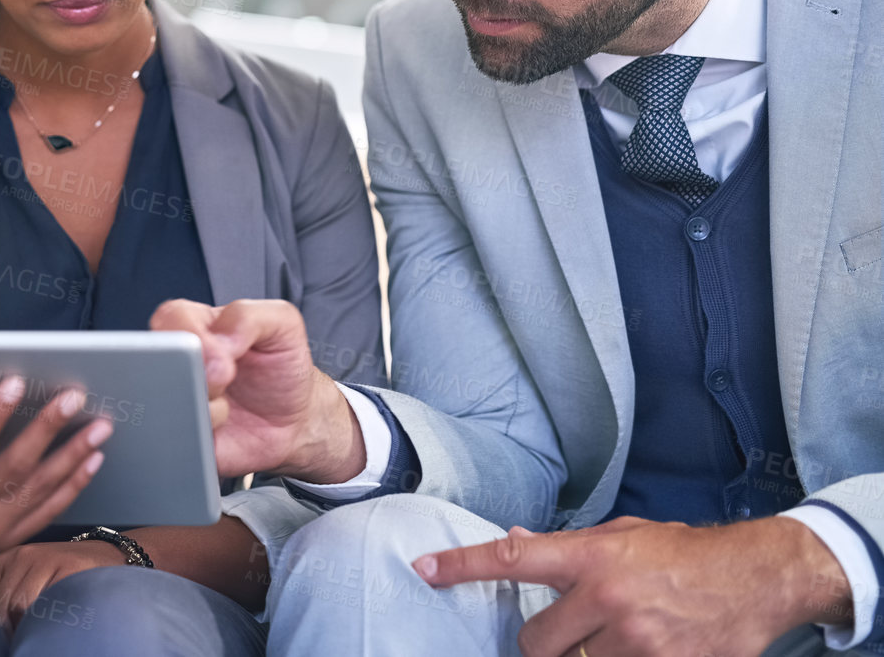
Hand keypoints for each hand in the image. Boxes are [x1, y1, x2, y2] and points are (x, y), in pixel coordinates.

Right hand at [0, 375, 113, 579]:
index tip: (14, 384)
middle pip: (16, 466)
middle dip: (47, 429)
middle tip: (73, 398)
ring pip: (40, 488)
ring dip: (72, 456)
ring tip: (99, 427)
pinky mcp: (9, 538)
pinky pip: (48, 512)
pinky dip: (73, 486)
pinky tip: (93, 461)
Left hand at [0, 540, 124, 631]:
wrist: (102, 559)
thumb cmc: (60, 574)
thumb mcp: (26, 578)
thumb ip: (0, 589)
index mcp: (5, 560)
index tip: (6, 633)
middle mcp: (20, 555)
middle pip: (1, 603)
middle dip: (8, 627)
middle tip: (20, 638)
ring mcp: (42, 558)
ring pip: (19, 604)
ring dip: (24, 624)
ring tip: (34, 632)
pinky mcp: (64, 565)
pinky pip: (43, 600)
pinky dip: (43, 616)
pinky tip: (49, 620)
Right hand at [150, 298, 362, 482]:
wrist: (294, 421)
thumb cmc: (281, 367)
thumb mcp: (282, 324)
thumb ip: (248, 315)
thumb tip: (218, 336)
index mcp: (196, 324)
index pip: (171, 319)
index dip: (195, 339)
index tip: (225, 358)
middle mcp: (179, 358)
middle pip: (163, 360)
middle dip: (200, 375)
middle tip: (226, 380)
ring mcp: (177, 395)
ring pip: (167, 399)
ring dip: (205, 407)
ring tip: (228, 406)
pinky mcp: (181, 431)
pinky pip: (175, 434)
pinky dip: (203, 433)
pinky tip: (222, 428)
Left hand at [413, 516, 854, 655]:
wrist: (757, 577)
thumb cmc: (684, 552)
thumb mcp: (623, 535)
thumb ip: (567, 545)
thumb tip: (514, 540)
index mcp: (593, 556)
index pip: (512, 559)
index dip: (462, 565)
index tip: (425, 569)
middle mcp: (608, 597)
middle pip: (536, 641)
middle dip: (542, 642)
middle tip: (567, 631)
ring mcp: (638, 640)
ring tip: (614, 638)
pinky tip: (640, 648)